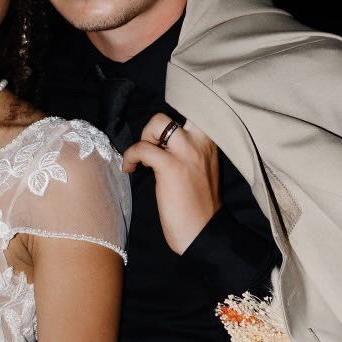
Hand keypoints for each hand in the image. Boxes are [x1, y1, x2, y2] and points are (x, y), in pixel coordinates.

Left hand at [122, 114, 220, 253]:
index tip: (161, 132)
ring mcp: (186, 152)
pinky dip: (130, 156)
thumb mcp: (202, 170)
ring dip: (144, 137)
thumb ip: (191, 151)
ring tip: (142, 158)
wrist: (203, 234)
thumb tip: (164, 142)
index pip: (198, 109)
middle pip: (177, 107)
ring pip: (158, 122)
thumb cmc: (199, 207)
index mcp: (212, 142)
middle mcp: (202, 142)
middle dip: (158, 125)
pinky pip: (142, 148)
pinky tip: (129, 168)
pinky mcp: (170, 167)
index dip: (177, 111)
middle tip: (153, 147)